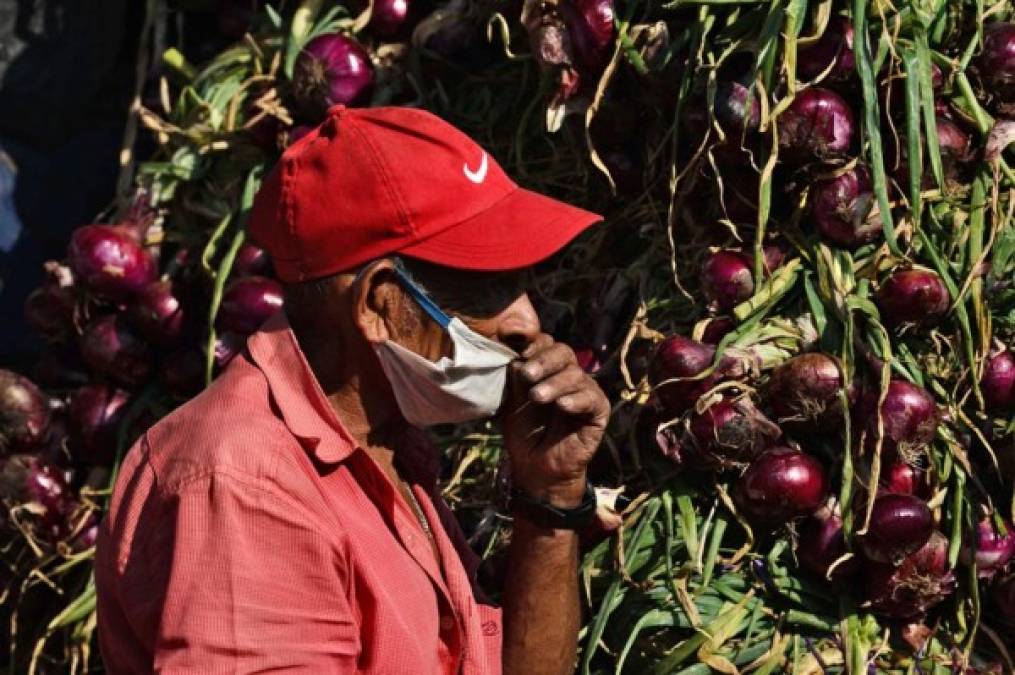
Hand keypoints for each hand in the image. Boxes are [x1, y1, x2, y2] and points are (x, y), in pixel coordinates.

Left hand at [500, 335, 610, 507]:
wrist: (536, 468)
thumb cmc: (524, 433)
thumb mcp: (514, 401)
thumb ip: (516, 377)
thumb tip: (515, 354)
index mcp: (547, 369)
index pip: (546, 344)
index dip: (534, 345)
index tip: (518, 354)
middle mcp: (568, 376)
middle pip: (563, 352)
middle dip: (544, 361)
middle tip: (527, 375)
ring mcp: (585, 392)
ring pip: (575, 375)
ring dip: (554, 384)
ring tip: (537, 397)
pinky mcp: (599, 411)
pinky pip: (591, 398)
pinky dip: (575, 400)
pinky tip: (562, 406)